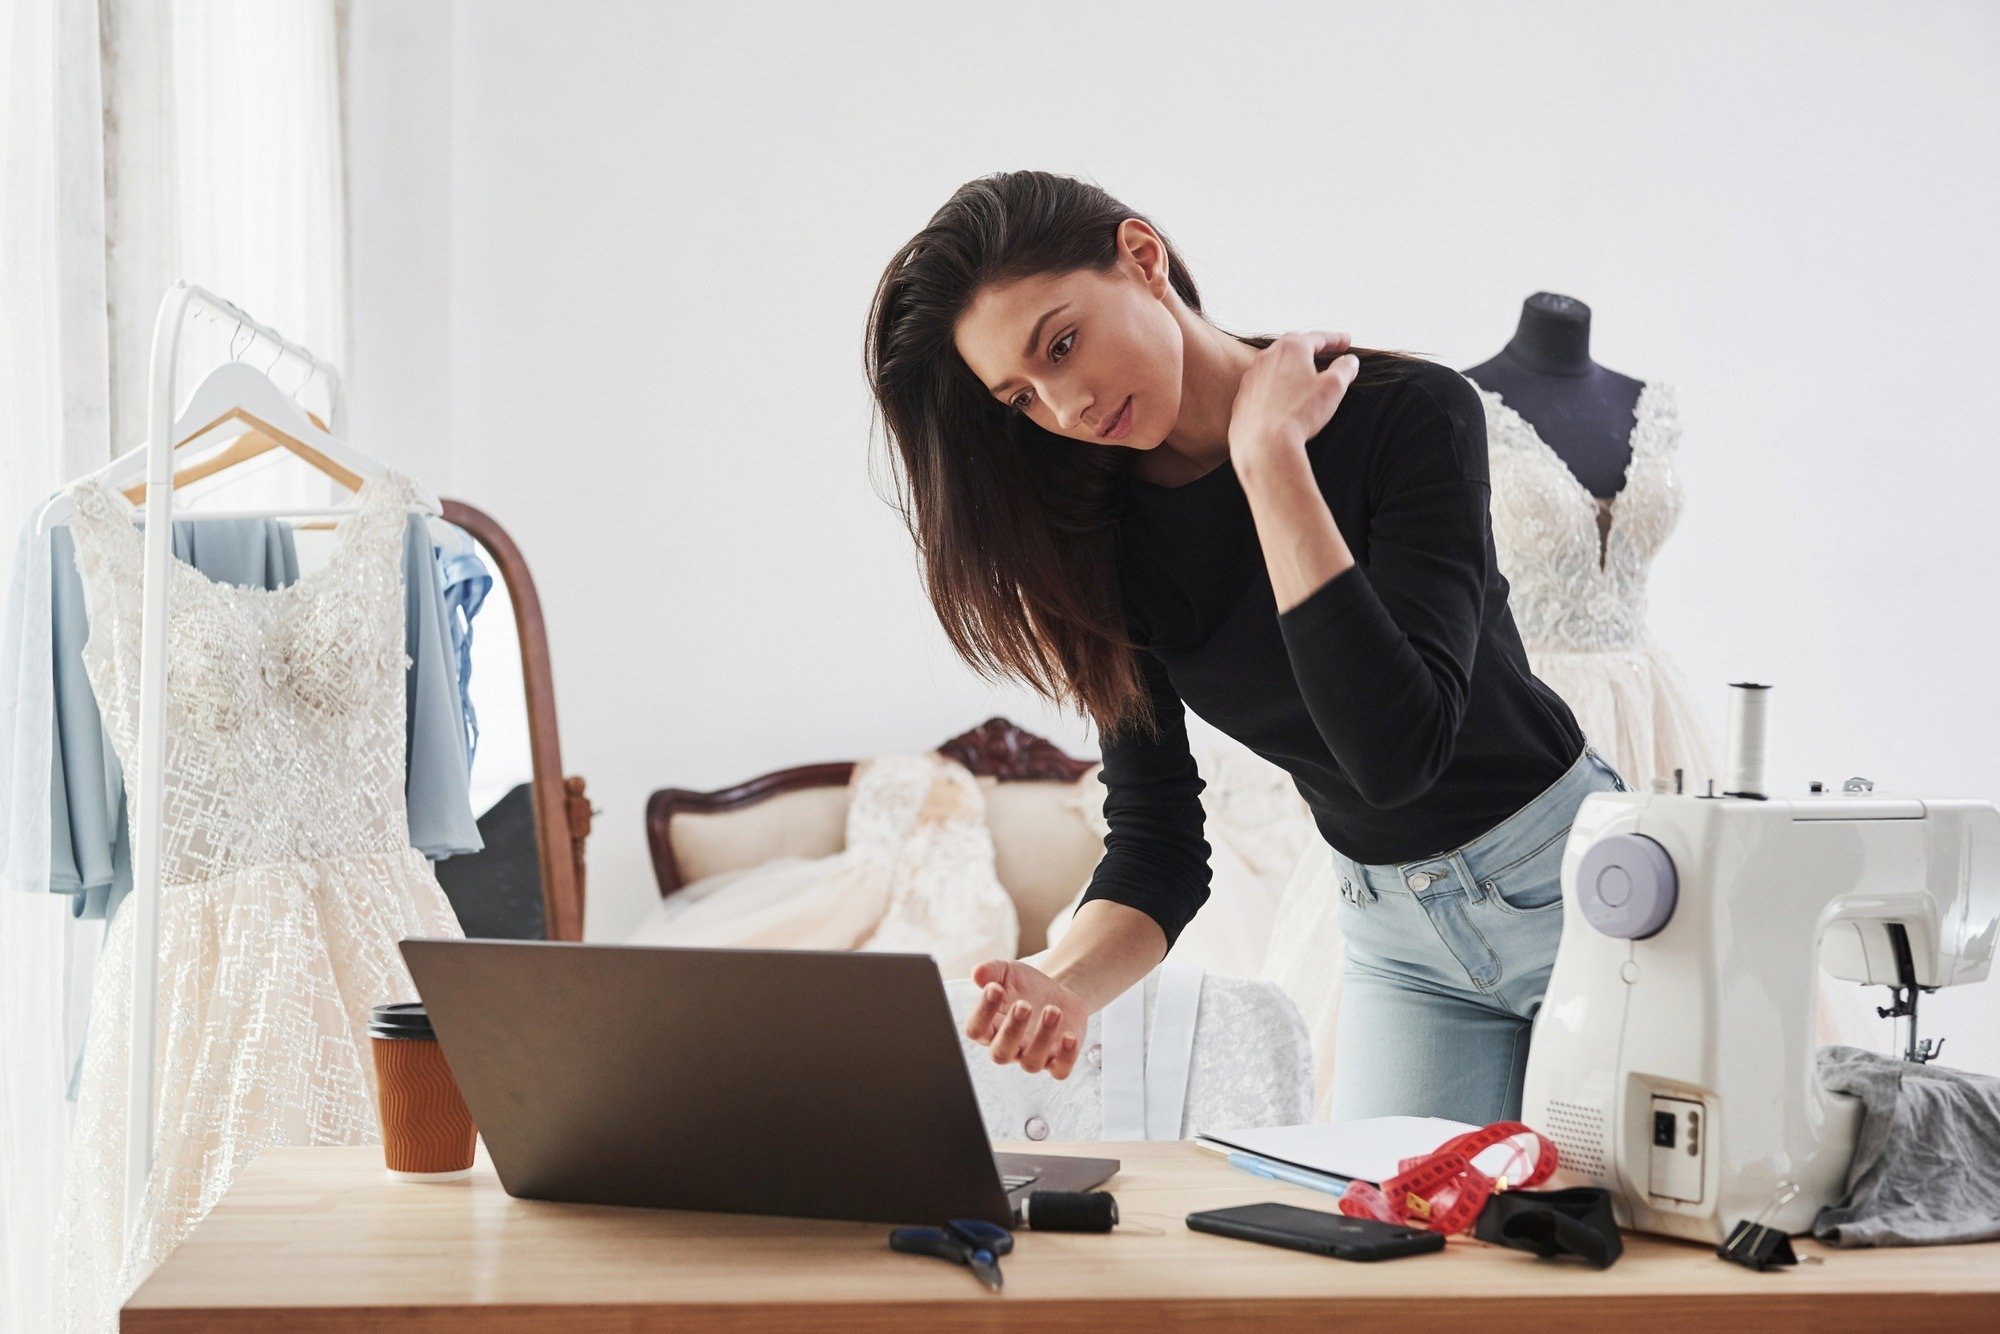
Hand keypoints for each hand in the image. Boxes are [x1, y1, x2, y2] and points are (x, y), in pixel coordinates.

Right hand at [962, 959, 1088, 1078]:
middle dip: (1012, 1030)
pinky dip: (1066, 1057)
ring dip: (1042, 1037)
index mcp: (990, 1028)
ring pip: (1031, 1063)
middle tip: (1024, 1004)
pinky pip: (1060, 1071)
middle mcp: (1009, 1047)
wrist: (1056, 992)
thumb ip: (992, 970)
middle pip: (1000, 1054)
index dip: (982, 1012)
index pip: (975, 1030)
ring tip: (1053, 1009)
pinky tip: (1069, 1036)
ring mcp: (1033, 1056)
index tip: (995, 988)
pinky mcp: (1058, 1060)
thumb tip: (977, 973)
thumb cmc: (1025, 986)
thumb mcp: (1008, 972)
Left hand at [1228, 331, 1360, 477]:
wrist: (1263, 444)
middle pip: (1293, 345)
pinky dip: (1277, 383)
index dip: (1335, 339)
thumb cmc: (1298, 414)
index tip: (1346, 341)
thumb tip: (1349, 361)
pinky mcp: (1244, 396)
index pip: (1317, 337)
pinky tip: (1284, 394)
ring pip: (1276, 363)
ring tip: (1305, 370)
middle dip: (1312, 346)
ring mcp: (1252, 376)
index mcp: (1291, 349)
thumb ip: (1344, 369)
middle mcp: (1267, 357)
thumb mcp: (1333, 388)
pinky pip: (1264, 383)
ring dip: (1293, 364)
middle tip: (1326, 348)